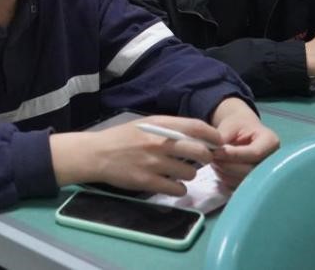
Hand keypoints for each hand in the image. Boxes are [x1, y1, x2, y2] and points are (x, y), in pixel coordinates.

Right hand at [52, 116, 222, 195]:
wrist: (97, 154)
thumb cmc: (122, 138)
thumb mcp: (146, 124)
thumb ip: (170, 128)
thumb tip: (198, 137)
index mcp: (159, 125)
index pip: (196, 126)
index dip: (212, 135)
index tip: (218, 142)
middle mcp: (159, 142)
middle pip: (199, 151)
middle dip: (207, 158)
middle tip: (204, 160)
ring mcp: (153, 163)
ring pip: (189, 173)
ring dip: (190, 175)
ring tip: (180, 173)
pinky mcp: (147, 181)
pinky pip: (176, 189)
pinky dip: (178, 188)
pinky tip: (172, 185)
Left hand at [210, 98, 279, 188]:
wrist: (241, 131)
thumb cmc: (237, 126)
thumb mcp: (230, 125)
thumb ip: (223, 137)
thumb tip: (215, 150)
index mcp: (270, 142)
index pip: (255, 153)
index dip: (234, 155)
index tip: (217, 152)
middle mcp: (272, 160)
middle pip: (250, 170)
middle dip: (227, 165)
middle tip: (212, 158)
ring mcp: (264, 174)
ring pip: (243, 181)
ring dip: (224, 173)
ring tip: (214, 161)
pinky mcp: (253, 183)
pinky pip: (238, 187)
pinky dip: (225, 179)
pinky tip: (219, 169)